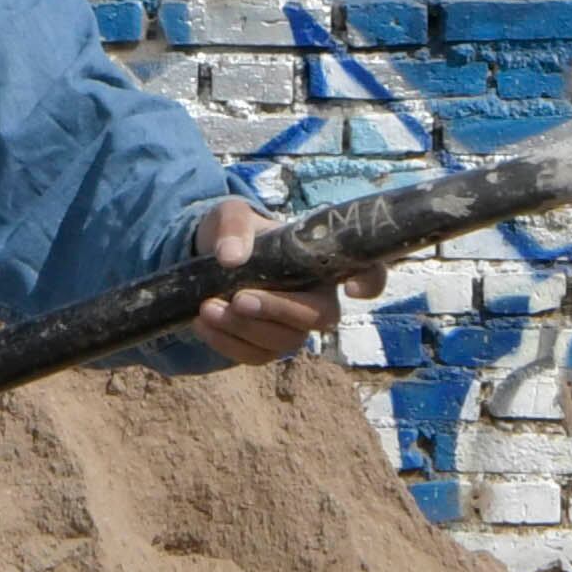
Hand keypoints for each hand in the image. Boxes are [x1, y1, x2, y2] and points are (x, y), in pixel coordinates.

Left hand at [192, 197, 371, 367]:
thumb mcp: (230, 216)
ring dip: (244, 329)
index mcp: (322, 261)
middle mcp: (317, 297)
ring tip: (206, 307)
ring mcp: (293, 326)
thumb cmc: (235, 233)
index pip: (367, 271)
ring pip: (285, 341)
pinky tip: (201, 323)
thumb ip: (234, 227)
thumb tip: (231, 257)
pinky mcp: (267, 346)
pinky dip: (226, 342)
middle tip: (240, 299)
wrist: (206, 261)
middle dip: (279, 310)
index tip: (353, 289)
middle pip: (320, 317)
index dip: (371, 282)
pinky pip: (256, 355)